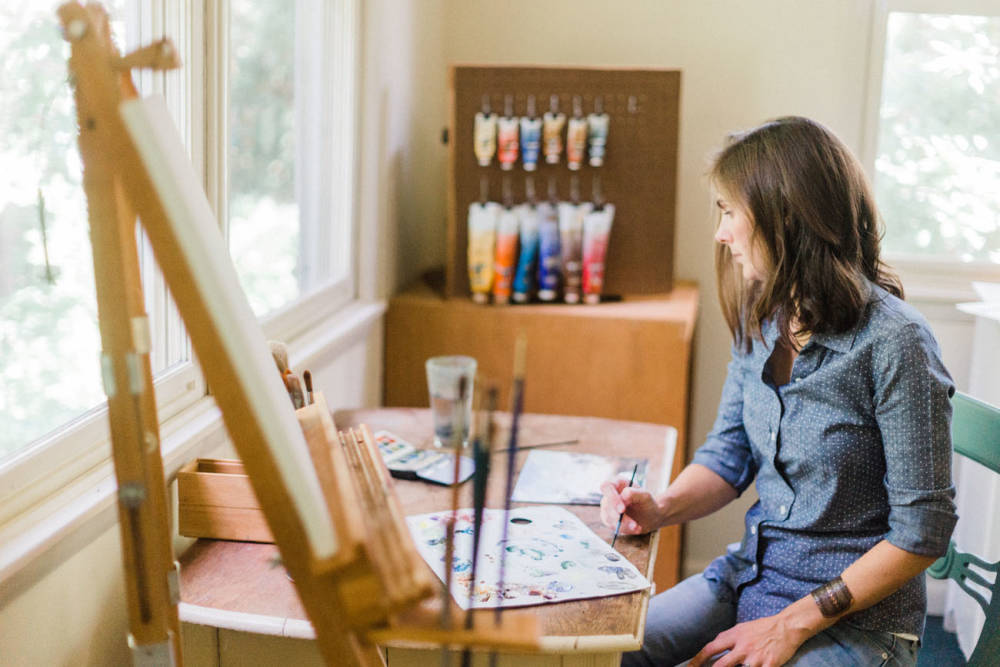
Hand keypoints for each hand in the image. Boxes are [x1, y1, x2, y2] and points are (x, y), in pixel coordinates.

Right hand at [599, 478, 662, 534]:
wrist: (650, 516)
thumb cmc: (647, 502)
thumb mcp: (645, 496)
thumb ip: (634, 493)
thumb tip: (623, 495)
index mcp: (617, 483)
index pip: (606, 486)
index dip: (612, 497)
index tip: (622, 509)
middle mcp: (610, 494)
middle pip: (606, 504)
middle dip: (618, 515)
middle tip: (632, 523)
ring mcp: (608, 507)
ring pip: (608, 517)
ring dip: (623, 524)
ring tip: (637, 527)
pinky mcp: (609, 519)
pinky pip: (612, 526)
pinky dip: (625, 529)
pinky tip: (636, 529)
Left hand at [689, 615, 808, 666]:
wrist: (786, 626)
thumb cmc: (762, 628)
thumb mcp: (741, 628)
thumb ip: (728, 638)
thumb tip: (713, 648)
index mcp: (734, 636)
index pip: (710, 649)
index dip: (698, 660)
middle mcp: (742, 646)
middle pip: (721, 665)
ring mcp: (756, 657)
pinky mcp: (769, 664)